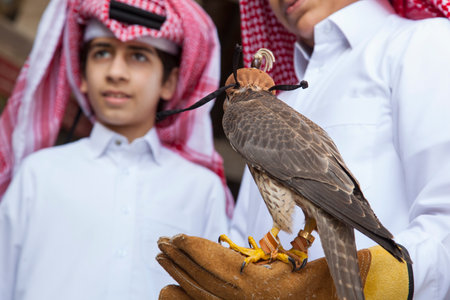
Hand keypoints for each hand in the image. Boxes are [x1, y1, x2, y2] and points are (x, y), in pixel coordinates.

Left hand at [156, 234, 370, 298]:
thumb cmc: (324, 298)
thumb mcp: (327, 280)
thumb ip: (334, 268)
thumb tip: (366, 255)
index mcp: (261, 288)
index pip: (220, 265)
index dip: (197, 250)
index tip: (177, 237)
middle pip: (202, 279)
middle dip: (179, 260)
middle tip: (159, 244)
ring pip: (199, 294)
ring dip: (177, 275)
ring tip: (161, 258)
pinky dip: (182, 299)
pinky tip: (166, 293)